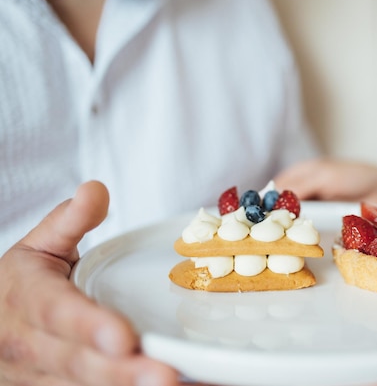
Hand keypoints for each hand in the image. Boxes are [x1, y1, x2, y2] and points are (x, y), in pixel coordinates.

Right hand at [0, 181, 178, 385]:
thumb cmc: (23, 282)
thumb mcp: (40, 244)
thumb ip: (69, 220)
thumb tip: (96, 189)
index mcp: (26, 298)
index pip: (57, 313)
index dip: (90, 326)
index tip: (124, 337)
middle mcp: (29, 344)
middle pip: (76, 361)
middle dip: (120, 371)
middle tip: (165, 374)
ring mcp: (38, 374)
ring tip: (174, 385)